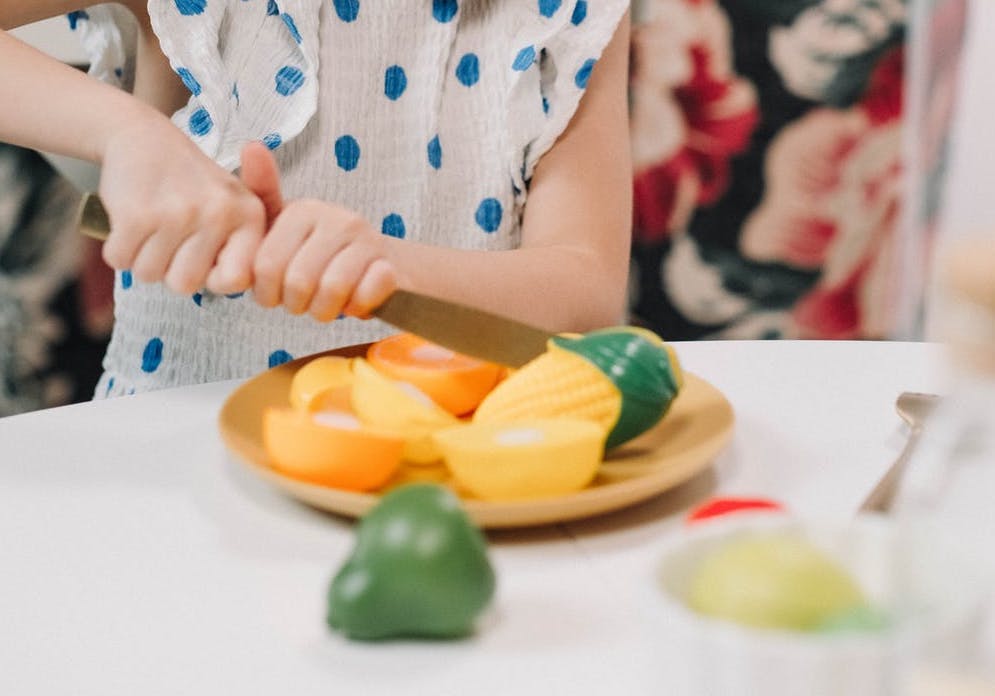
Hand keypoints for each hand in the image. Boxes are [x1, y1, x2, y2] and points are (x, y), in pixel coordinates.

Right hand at [97, 114, 266, 294]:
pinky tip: (131, 221)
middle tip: (171, 237)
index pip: (236, 280)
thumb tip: (230, 284)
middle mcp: (219, 214)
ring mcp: (178, 214)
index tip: (203, 259)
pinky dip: (118, 248)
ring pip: (148, 275)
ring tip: (152, 225)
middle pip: (185, 285)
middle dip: (169, 269)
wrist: (143, 137)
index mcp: (250, 216)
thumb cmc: (192, 185)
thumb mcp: (231, 208)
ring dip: (142, 257)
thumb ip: (239, 252)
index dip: (212, 279)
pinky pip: (120, 261)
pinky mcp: (137, 214)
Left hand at [245, 152, 397, 320]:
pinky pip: (365, 295)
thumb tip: (251, 145)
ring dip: (326, 310)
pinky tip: (355, 302)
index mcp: (303, 210)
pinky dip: (356, 307)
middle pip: (297, 282)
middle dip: (297, 305)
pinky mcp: (390, 266)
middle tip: (305, 302)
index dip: (268, 294)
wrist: (382, 268)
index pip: (265, 267)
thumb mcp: (285, 229)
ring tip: (327, 305)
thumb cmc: (323, 254)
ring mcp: (367, 240)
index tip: (278, 294)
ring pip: (332, 290)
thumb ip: (263, 196)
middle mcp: (337, 218)